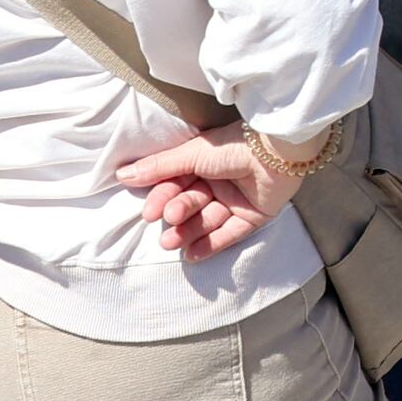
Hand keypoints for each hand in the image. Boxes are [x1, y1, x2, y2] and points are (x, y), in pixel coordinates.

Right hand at [114, 124, 314, 258]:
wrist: (278, 151)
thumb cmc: (234, 145)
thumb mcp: (192, 154)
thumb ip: (159, 168)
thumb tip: (123, 175)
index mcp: (204, 163)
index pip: (176, 184)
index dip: (162, 198)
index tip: (150, 213)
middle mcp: (219, 181)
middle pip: (191, 204)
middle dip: (178, 216)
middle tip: (167, 222)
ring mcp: (237, 199)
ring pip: (208, 220)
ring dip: (189, 232)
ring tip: (173, 242)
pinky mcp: (254, 215)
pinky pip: (230, 233)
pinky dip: (212, 244)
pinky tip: (192, 255)